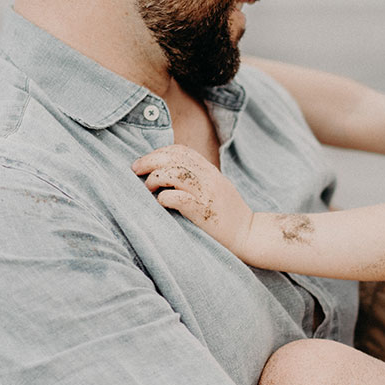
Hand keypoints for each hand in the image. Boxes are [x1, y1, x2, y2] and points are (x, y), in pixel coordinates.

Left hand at [132, 144, 254, 250]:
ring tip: (149, 189)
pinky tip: (160, 203)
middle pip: (173, 157)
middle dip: (149, 161)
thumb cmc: (227, 215)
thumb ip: (196, 178)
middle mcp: (208, 177)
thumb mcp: (214, 188)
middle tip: (135, 170)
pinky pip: (177, 198)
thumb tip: (167, 172)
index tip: (144, 162)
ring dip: (155, 179)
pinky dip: (163, 198)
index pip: (181, 150)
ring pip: (173, 173)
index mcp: (210, 170)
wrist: (249, 234)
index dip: (158, 152)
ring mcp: (206, 193)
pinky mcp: (203, 211)